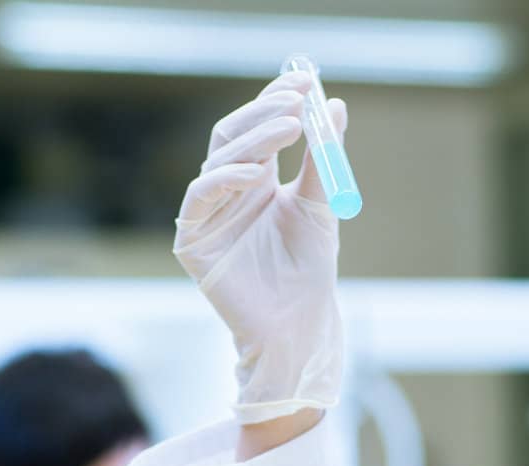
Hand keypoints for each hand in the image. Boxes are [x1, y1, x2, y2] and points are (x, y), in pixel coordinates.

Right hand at [174, 69, 349, 423]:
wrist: (299, 322)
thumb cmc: (309, 270)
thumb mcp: (321, 205)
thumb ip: (323, 160)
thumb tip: (336, 107)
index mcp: (256, 181)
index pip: (257, 128)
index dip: (276, 101)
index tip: (306, 81)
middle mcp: (228, 193)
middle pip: (233, 136)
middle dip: (264, 113)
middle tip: (296, 99)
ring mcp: (208, 215)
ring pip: (218, 159)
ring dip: (254, 139)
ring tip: (290, 127)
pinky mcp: (192, 241)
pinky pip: (200, 197)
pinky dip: (226, 179)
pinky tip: (257, 173)